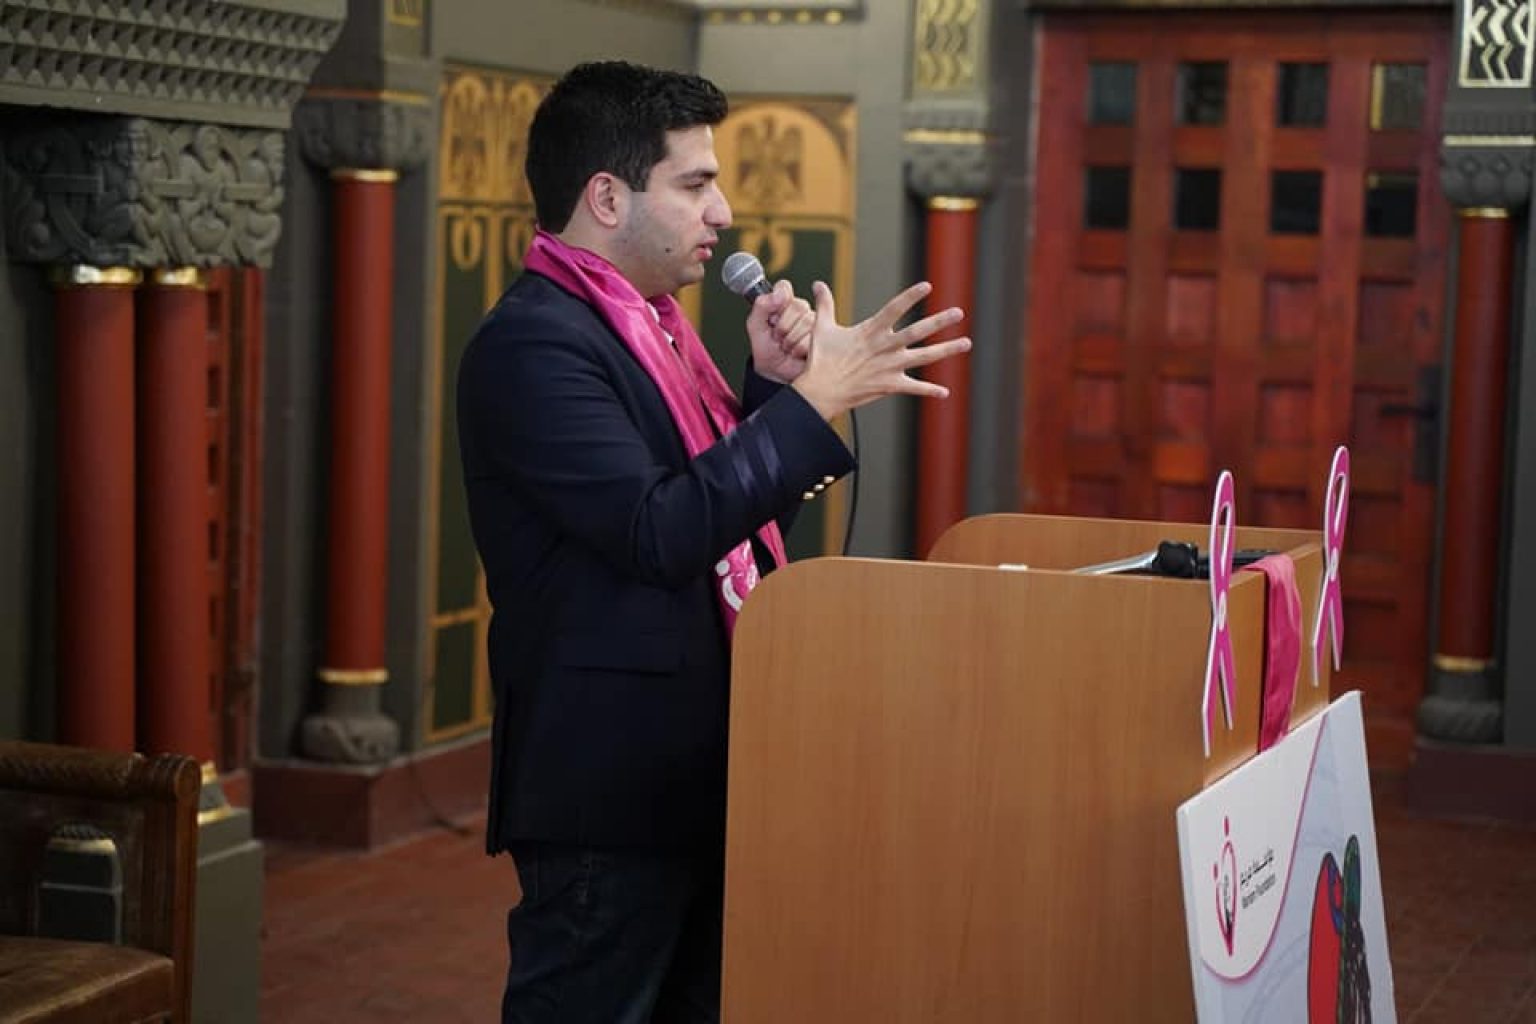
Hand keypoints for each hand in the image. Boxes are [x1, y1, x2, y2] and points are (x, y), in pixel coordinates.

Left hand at [746, 279, 814, 383]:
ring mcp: (814, 324)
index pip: (784, 288)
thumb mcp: (755, 327)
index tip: (773, 316)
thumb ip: (761, 306)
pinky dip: (798, 349)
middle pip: (798, 305)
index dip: (778, 300)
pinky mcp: (824, 339)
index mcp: (783, 304)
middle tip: (778, 336)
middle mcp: (801, 311)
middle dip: (783, 325)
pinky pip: (811, 338)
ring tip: (786, 346)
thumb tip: (779, 294)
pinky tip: (796, 353)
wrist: (775, 374)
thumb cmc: (766, 350)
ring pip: (806, 323)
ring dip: (790, 340)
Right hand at [791, 280, 970, 420]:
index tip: (927, 286)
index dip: (911, 296)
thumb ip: (825, 304)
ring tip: (966, 343)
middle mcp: (884, 347)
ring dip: (946, 350)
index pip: (894, 308)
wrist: (820, 391)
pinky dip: (929, 390)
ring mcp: (889, 367)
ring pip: (924, 357)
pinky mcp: (889, 385)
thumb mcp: (822, 328)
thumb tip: (817, 283)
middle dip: (939, 321)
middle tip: (959, 312)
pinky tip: (945, 392)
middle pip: (917, 332)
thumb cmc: (821, 360)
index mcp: (870, 331)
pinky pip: (913, 388)